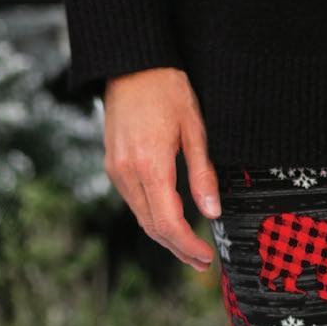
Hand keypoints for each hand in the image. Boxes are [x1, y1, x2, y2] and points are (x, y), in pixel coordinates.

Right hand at [103, 67, 220, 270]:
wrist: (131, 63)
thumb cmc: (167, 89)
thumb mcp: (195, 129)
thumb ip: (202, 174)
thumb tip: (212, 212)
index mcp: (150, 165)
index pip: (168, 222)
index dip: (187, 246)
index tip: (206, 256)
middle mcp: (127, 172)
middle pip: (152, 227)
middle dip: (178, 249)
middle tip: (202, 262)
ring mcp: (116, 170)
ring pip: (141, 217)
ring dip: (165, 237)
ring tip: (190, 250)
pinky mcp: (113, 165)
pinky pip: (135, 202)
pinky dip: (154, 218)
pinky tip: (171, 223)